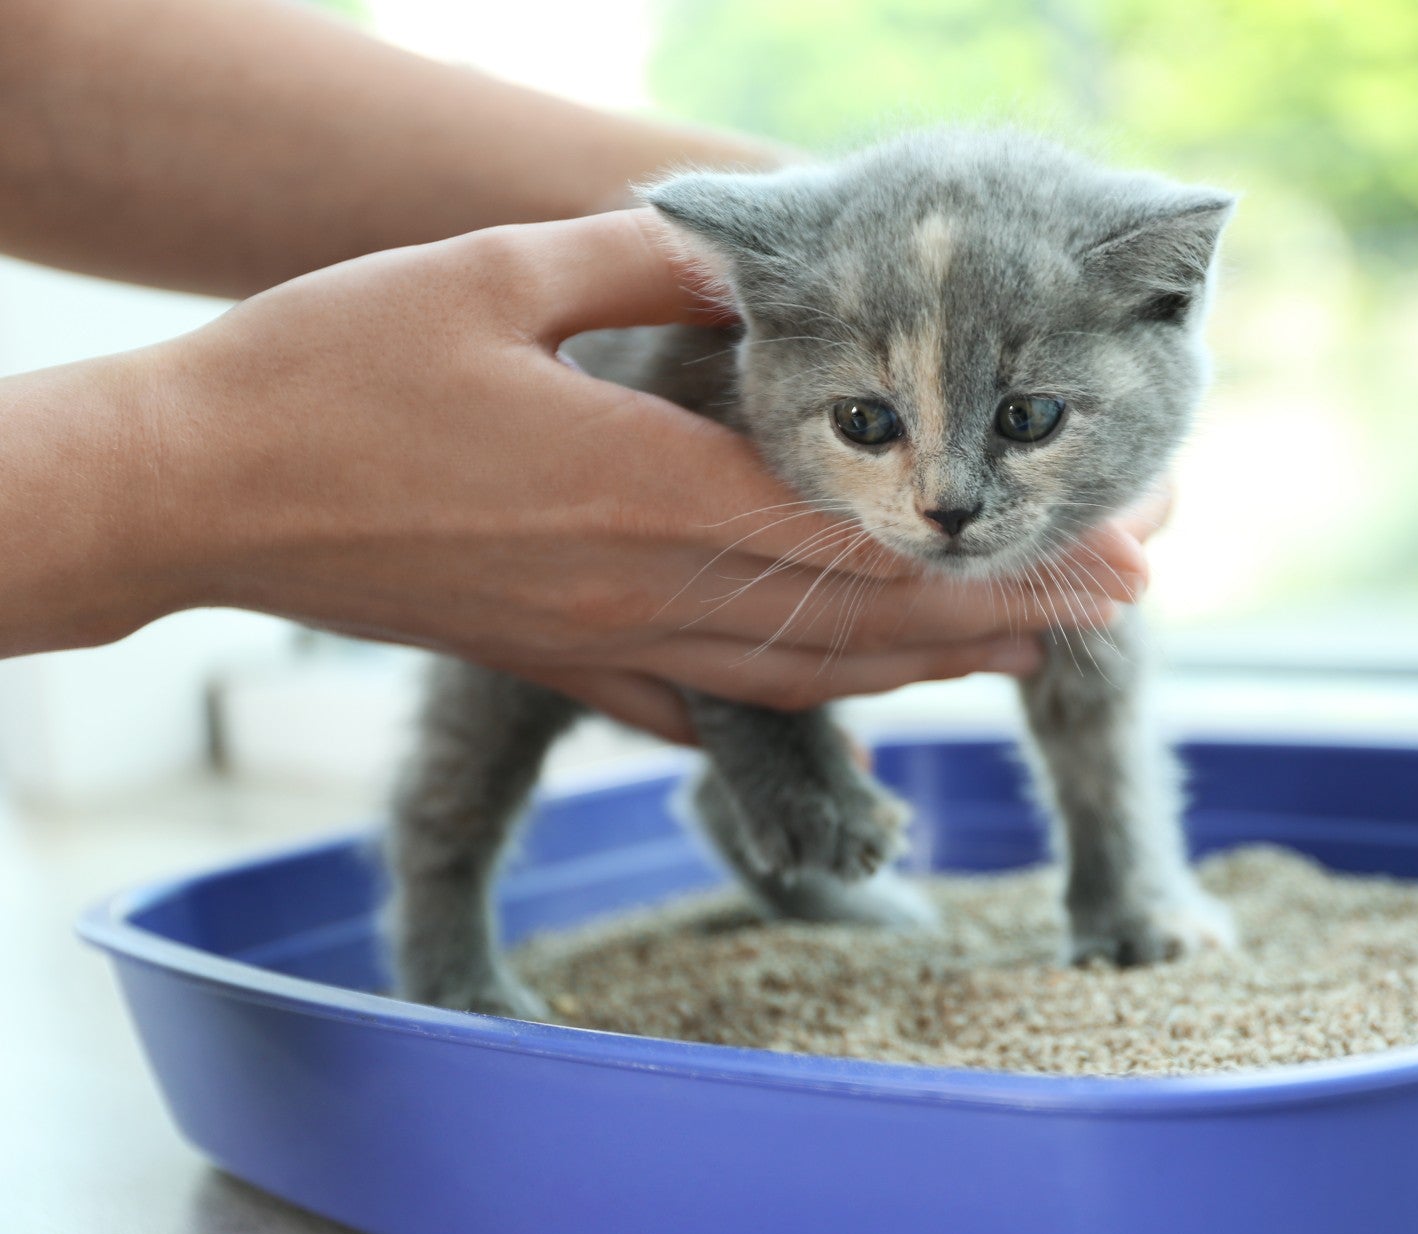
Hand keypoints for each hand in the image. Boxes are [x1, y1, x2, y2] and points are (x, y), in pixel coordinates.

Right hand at [128, 211, 1155, 740]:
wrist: (201, 490)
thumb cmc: (332, 368)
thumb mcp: (496, 274)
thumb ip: (651, 263)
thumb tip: (766, 251)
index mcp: (651, 490)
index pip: (875, 537)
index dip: (1007, 550)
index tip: (1115, 552)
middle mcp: (650, 588)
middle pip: (869, 622)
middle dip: (1009, 612)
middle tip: (1119, 605)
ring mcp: (609, 642)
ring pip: (808, 676)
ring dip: (930, 667)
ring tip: (1024, 652)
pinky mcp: (566, 664)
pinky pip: (711, 701)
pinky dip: (805, 699)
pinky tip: (855, 697)